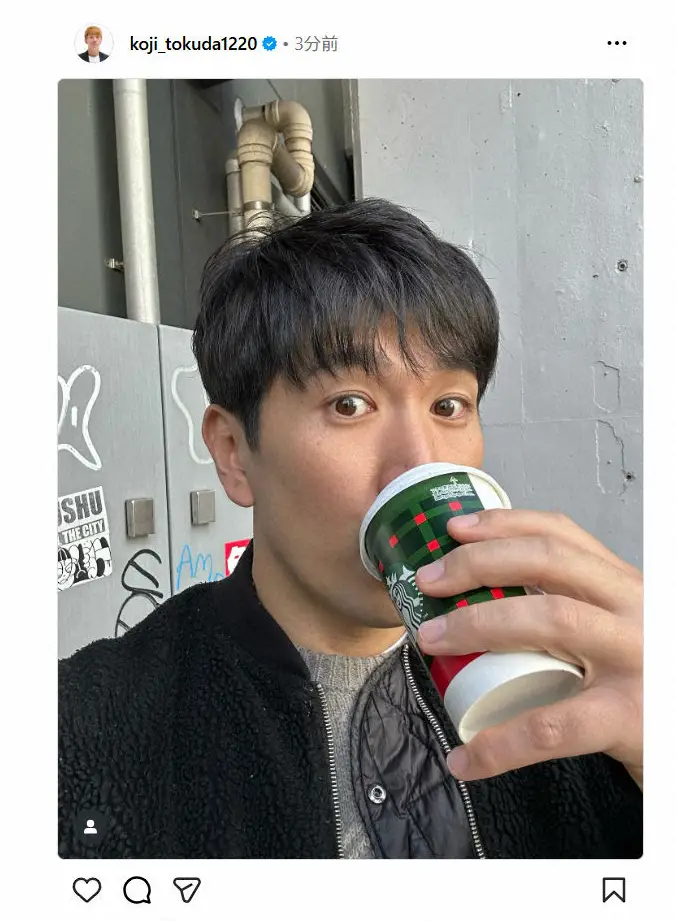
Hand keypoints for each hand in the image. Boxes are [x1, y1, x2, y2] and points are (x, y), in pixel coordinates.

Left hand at [414, 509, 642, 788]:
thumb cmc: (642, 679)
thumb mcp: (618, 626)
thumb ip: (575, 606)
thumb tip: (485, 594)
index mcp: (622, 584)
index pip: (560, 535)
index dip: (502, 524)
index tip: (454, 528)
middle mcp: (631, 608)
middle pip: (548, 562)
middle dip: (478, 562)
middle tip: (429, 579)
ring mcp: (633, 658)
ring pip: (549, 621)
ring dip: (478, 624)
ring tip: (431, 639)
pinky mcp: (628, 716)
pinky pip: (551, 725)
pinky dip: (500, 743)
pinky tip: (468, 757)